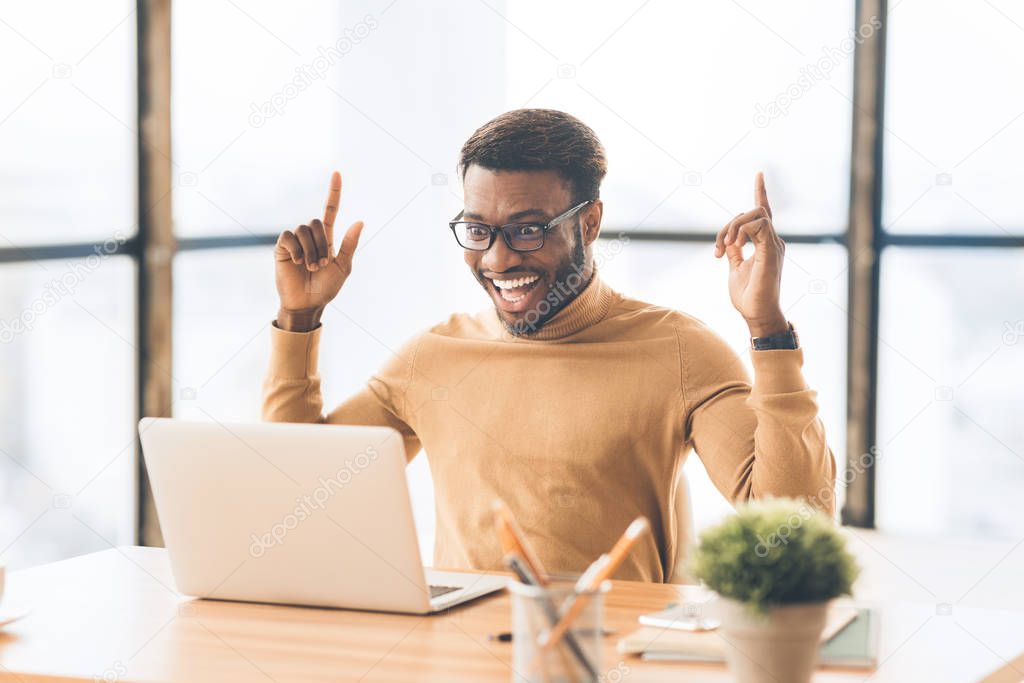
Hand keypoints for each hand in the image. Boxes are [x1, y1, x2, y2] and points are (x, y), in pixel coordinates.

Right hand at [275, 171, 363, 331]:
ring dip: (311, 251)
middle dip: (322, 244)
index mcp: (327, 238)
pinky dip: (296, 249)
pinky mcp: (282, 247)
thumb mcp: (343, 267)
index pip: (330, 210)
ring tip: (310, 267)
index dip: (334, 192)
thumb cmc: (326, 288)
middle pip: (316, 222)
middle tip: (321, 265)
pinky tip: (297, 262)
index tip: (337, 173)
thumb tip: (360, 221)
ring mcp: (295, 241)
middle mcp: (310, 236)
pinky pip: (289, 236)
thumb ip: (350, 245)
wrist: (308, 303)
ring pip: (304, 230)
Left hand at [713, 172, 787, 337]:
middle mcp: (773, 241)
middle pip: (753, 212)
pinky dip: (742, 230)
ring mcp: (774, 245)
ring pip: (756, 213)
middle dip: (730, 224)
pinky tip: (733, 246)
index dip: (760, 193)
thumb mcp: (736, 268)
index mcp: (765, 244)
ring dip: (734, 226)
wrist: (757, 315)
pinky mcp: (772, 251)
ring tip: (725, 247)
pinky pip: (761, 224)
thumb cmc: (748, 296)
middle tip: (718, 248)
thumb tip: (728, 241)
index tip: (759, 174)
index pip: (763, 213)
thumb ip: (734, 251)